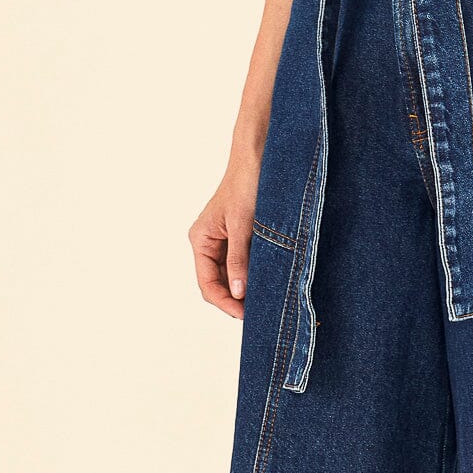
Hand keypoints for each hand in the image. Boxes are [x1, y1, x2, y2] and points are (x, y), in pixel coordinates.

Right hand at [188, 153, 260, 319]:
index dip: (225, 303)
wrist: (260, 157)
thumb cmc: (247, 183)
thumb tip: (239, 293)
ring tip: (267, 301)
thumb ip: (239, 259)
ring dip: (248, 290)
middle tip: (261, 314)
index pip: (208, 284)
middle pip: (220, 285)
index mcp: (201, 240)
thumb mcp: (243, 225)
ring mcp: (225, 242)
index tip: (245, 316)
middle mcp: (210, 244)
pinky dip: (255, 277)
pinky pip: (245, 265)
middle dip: (237, 301)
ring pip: (234, 278)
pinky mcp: (242, 238)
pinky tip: (270, 284)